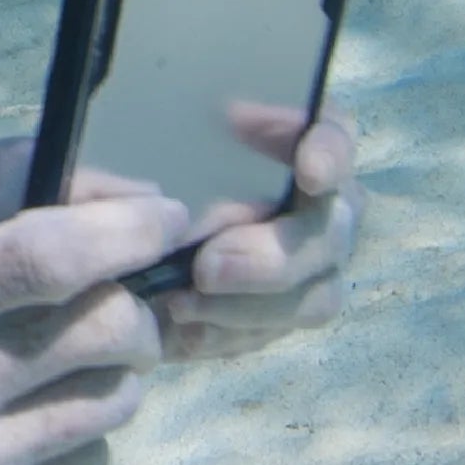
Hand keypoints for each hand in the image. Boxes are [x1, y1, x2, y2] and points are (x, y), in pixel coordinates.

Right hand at [0, 191, 189, 464]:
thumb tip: (96, 236)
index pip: (39, 256)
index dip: (121, 233)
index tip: (165, 220)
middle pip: (105, 327)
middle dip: (137, 317)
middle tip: (127, 321)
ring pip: (112, 400)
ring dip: (108, 387)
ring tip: (62, 389)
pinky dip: (75, 450)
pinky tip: (27, 450)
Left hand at [146, 104, 362, 362]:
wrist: (128, 227)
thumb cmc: (148, 162)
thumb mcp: (152, 138)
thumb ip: (184, 130)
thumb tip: (213, 132)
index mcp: (301, 141)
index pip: (335, 137)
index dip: (331, 154)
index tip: (308, 173)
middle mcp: (323, 204)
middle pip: (329, 232)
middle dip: (272, 256)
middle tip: (208, 269)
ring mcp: (313, 265)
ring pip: (314, 297)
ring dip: (248, 307)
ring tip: (181, 306)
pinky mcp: (282, 313)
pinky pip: (272, 333)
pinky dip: (226, 334)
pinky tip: (181, 332)